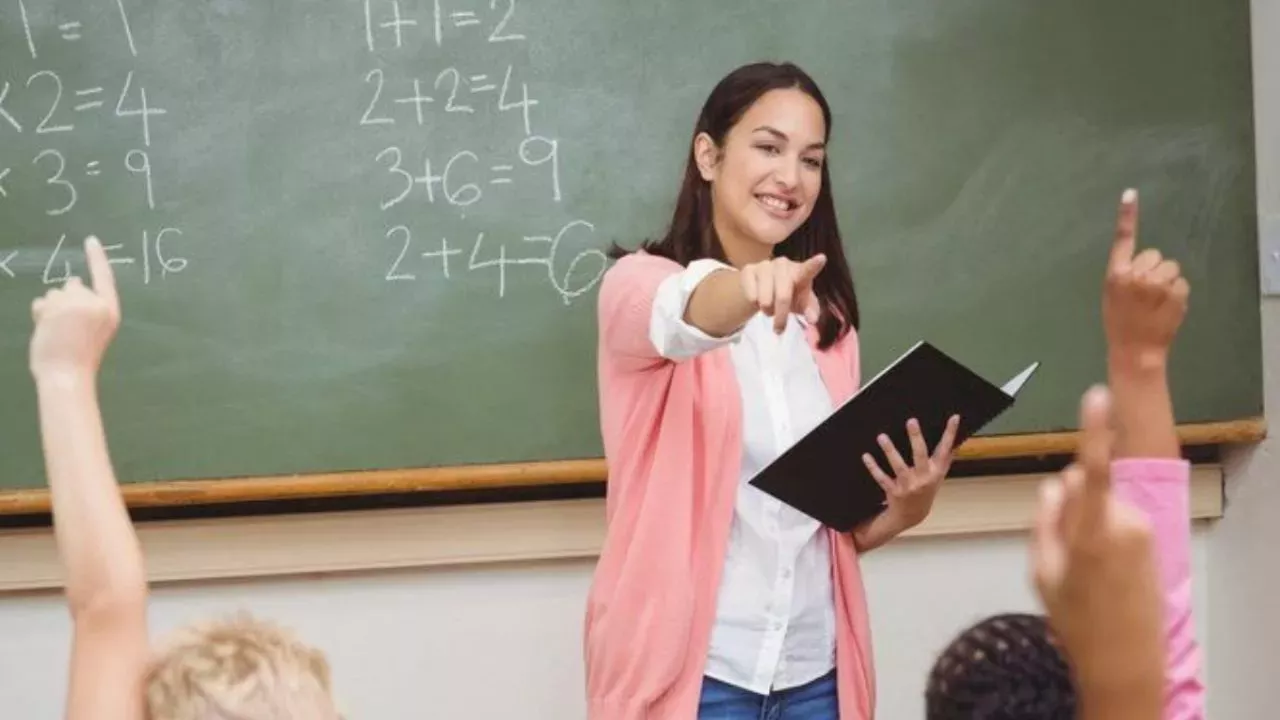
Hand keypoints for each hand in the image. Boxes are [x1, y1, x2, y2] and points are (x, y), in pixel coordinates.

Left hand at [29, 236, 120, 381]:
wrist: (67, 374)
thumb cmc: (82, 357)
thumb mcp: (96, 330)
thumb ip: (87, 307)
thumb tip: (72, 283)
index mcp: (110, 310)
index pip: (104, 278)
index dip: (97, 258)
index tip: (91, 240)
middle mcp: (94, 303)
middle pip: (74, 285)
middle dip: (65, 299)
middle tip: (66, 326)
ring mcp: (74, 304)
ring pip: (55, 293)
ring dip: (51, 308)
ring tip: (56, 331)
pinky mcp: (54, 307)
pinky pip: (41, 301)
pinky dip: (40, 313)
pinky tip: (46, 330)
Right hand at [739, 254, 826, 332]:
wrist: (761, 287)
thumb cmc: (789, 295)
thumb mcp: (801, 304)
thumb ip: (810, 310)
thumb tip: (813, 320)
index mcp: (800, 271)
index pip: (808, 269)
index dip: (814, 265)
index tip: (822, 259)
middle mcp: (783, 264)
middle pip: (783, 297)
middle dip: (780, 316)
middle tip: (779, 329)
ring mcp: (765, 265)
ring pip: (765, 299)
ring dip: (767, 310)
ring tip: (768, 307)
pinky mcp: (749, 270)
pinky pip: (751, 296)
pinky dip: (754, 304)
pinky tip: (756, 298)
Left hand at [862, 415, 959, 527]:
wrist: (913, 514)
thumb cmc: (927, 488)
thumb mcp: (939, 475)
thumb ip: (946, 457)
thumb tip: (958, 438)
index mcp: (936, 471)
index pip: (945, 449)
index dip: (950, 433)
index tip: (954, 417)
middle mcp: (924, 478)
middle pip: (920, 455)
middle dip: (916, 438)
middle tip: (911, 421)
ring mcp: (908, 486)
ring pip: (898, 467)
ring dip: (890, 451)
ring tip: (882, 436)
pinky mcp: (894, 491)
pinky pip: (882, 478)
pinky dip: (873, 467)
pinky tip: (866, 455)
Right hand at [1031, 385, 1163, 707]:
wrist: (1123, 659)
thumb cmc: (1074, 618)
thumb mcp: (1041, 572)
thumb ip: (1044, 520)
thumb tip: (1054, 482)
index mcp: (1091, 532)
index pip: (1093, 469)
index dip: (1094, 431)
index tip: (1099, 395)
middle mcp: (1123, 524)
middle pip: (1084, 487)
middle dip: (1069, 505)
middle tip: (1059, 552)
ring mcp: (1140, 532)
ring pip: (1100, 503)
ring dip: (1086, 523)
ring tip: (1082, 568)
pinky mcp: (1149, 539)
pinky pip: (1116, 519)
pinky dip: (1102, 533)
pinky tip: (1100, 569)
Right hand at [1103, 189, 1189, 370]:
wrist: (1135, 350)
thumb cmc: (1118, 323)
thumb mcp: (1111, 295)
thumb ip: (1125, 275)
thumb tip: (1145, 261)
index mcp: (1115, 274)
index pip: (1123, 240)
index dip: (1127, 216)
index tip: (1130, 194)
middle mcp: (1136, 274)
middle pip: (1154, 255)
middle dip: (1153, 269)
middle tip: (1146, 292)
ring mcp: (1158, 283)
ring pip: (1171, 267)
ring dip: (1167, 280)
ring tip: (1158, 301)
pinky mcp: (1176, 292)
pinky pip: (1182, 282)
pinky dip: (1177, 293)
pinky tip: (1168, 307)